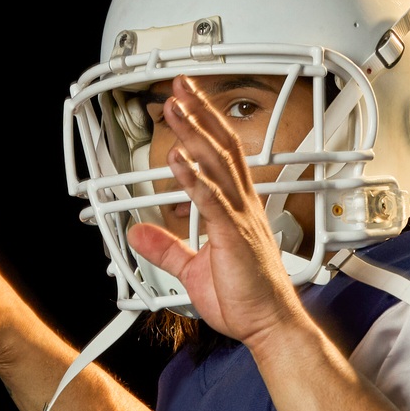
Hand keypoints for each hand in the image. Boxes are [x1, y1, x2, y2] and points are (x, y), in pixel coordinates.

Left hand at [125, 74, 306, 346]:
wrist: (270, 324)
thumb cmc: (245, 299)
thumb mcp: (192, 269)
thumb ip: (166, 248)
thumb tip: (139, 234)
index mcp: (238, 209)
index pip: (222, 155)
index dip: (206, 125)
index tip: (188, 103)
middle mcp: (242, 206)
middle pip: (222, 147)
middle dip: (201, 114)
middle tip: (181, 87)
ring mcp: (241, 218)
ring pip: (218, 164)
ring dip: (195, 134)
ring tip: (176, 108)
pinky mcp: (235, 236)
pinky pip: (212, 201)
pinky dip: (194, 178)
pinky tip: (179, 158)